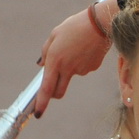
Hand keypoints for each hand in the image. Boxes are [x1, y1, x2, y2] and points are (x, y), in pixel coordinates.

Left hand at [33, 0, 114, 115]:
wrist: (100, 24)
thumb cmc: (74, 26)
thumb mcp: (54, 35)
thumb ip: (45, 51)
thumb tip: (41, 65)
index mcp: (55, 61)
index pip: (46, 88)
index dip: (41, 103)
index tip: (38, 114)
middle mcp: (68, 69)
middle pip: (58, 91)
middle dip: (54, 92)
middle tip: (53, 83)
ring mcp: (81, 70)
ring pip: (71, 75)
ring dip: (69, 67)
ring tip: (74, 48)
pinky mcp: (92, 68)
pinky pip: (82, 68)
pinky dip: (81, 62)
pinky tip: (84, 49)